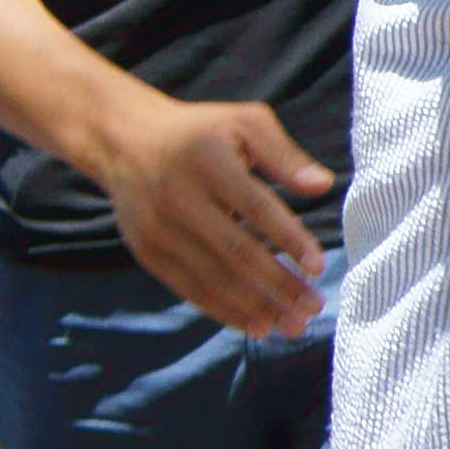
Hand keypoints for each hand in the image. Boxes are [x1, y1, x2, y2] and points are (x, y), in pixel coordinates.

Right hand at [99, 90, 334, 339]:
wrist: (125, 142)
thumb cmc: (203, 132)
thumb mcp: (245, 122)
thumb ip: (285, 155)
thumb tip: (323, 186)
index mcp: (208, 162)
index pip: (256, 207)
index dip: (289, 239)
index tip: (318, 266)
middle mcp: (178, 198)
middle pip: (235, 252)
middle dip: (278, 285)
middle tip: (314, 308)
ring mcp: (158, 229)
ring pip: (212, 277)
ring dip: (256, 307)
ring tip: (293, 326)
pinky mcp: (147, 252)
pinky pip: (189, 288)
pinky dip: (223, 310)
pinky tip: (256, 324)